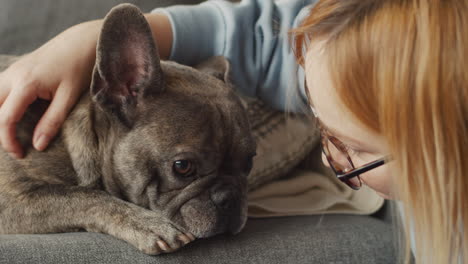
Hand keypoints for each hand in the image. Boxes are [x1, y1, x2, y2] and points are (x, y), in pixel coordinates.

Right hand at [0, 21, 100, 157]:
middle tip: (14, 146)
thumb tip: (38, 145)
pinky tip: (15, 116)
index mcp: (25, 83)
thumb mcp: (69, 97)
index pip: (5, 118)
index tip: (21, 155)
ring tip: (12, 134)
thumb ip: (52, 121)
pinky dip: (1, 105)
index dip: (8, 141)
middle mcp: (12, 75)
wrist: (82, 41)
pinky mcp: (17, 70)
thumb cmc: (78, 67)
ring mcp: (12, 70)